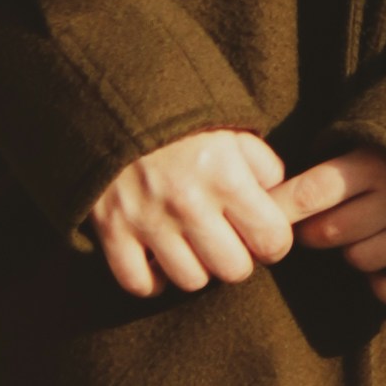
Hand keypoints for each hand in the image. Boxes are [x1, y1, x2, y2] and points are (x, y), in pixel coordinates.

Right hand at [82, 128, 294, 300]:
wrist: (115, 101)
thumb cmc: (182, 120)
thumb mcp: (232, 131)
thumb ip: (263, 166)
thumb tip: (274, 203)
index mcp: (225, 175)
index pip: (271, 240)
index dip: (274, 242)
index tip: (263, 233)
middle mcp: (188, 203)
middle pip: (233, 270)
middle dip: (237, 258)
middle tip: (227, 240)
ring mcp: (147, 220)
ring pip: (190, 281)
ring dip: (196, 268)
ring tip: (192, 245)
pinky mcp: (112, 229)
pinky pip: (139, 284)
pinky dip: (151, 280)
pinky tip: (158, 260)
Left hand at [282, 144, 385, 309]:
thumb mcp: (385, 137)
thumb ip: (342, 158)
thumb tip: (279, 186)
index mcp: (378, 162)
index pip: (312, 191)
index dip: (281, 209)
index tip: (263, 217)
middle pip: (329, 233)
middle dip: (315, 234)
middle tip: (319, 226)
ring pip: (361, 262)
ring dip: (355, 255)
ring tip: (368, 237)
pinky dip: (385, 286)